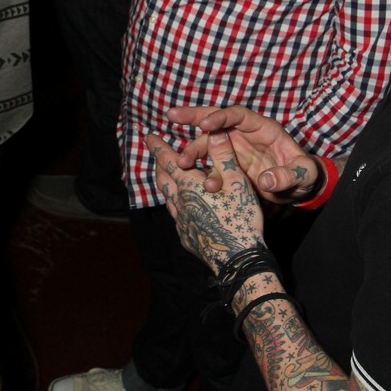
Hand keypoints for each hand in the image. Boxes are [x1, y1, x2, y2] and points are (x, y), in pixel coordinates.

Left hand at [146, 130, 263, 273]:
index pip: (168, 161)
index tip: (148, 137)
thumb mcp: (237, 182)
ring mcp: (182, 222)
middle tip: (159, 155)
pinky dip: (176, 205)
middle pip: (163, 180)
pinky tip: (184, 207)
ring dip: (167, 185)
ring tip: (170, 178)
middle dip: (160, 165)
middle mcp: (180, 203)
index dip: (158, 148)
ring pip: (168, 198)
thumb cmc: (241, 217)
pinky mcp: (187, 237)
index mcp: (190, 186)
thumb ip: (223, 156)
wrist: (239, 259)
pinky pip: (176, 216)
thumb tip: (214, 132)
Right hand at [169, 105, 320, 203]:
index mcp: (264, 128)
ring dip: (193, 151)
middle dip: (194, 116)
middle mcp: (245, 135)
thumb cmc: (306, 175)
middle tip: (172, 116)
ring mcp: (235, 150)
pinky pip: (210, 165)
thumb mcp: (304, 175)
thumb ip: (287, 176)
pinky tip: (189, 179)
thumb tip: (265, 181)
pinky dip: (199, 171)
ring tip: (182, 164)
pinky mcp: (229, 166)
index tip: (205, 124)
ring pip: (209, 144)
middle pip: (217, 120)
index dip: (221, 116)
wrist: (300, 189)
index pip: (239, 115)